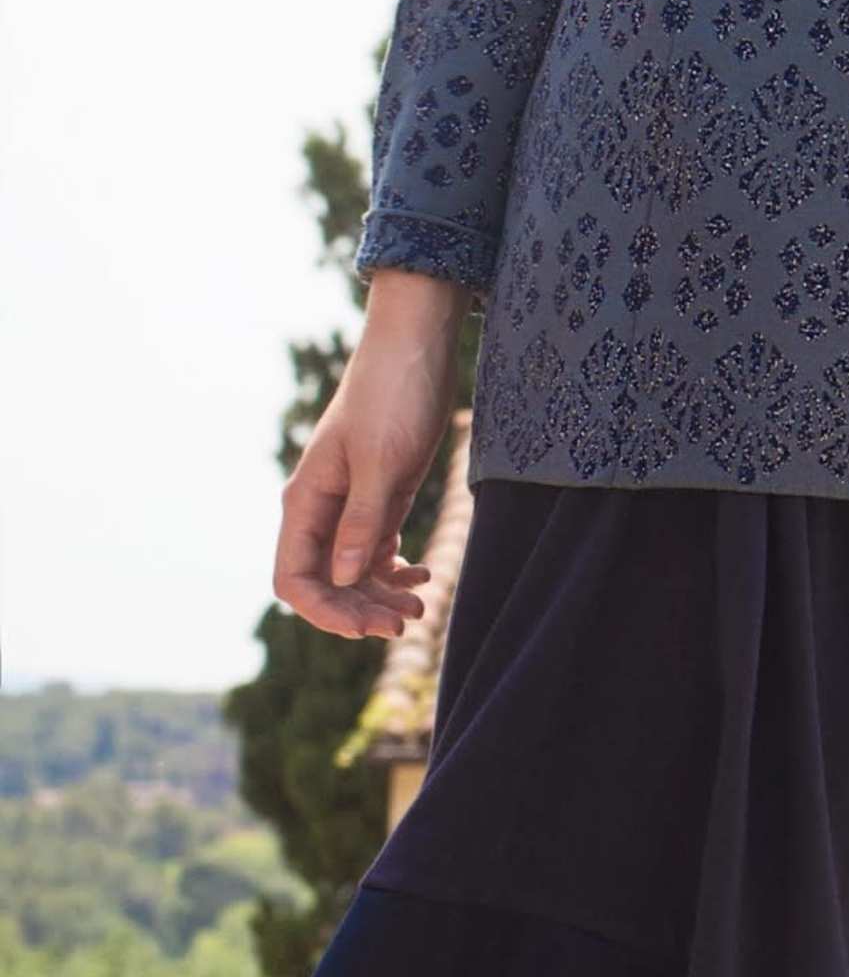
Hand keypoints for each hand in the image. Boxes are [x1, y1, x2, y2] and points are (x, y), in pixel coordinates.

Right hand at [273, 273, 460, 637]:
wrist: (418, 348)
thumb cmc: (394, 397)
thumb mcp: (382, 462)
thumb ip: (361, 520)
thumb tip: (341, 579)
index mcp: (307, 501)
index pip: (294, 577)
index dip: (323, 611)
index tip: (366, 628)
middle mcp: (321, 508)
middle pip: (326, 582)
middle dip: (359, 610)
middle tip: (406, 623)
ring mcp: (351, 503)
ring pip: (354, 571)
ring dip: (381, 595)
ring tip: (422, 607)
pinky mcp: (381, 495)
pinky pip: (376, 549)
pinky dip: (396, 570)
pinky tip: (425, 574)